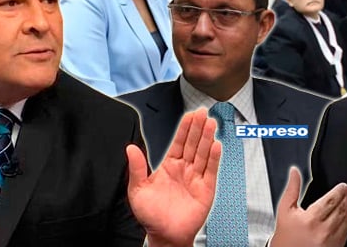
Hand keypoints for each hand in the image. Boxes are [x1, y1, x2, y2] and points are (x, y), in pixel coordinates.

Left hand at [126, 108, 220, 246]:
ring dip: (207, 138)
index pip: (179, 142)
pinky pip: (210, 171)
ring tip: (211, 123)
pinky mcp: (206, 189)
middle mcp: (184, 169)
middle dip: (198, 128)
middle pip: (193, 144)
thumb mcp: (138, 190)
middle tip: (203, 112)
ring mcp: (196, 178)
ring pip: (203, 154)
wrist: (164, 236)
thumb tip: (130, 148)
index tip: (190, 115)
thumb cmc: (151, 216)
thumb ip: (136, 168)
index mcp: (169, 166)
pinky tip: (216, 146)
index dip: (185, 128)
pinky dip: (214, 158)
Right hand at [270, 167, 346, 246]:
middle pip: (341, 209)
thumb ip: (292, 188)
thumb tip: (295, 172)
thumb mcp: (285, 209)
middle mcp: (323, 231)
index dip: (339, 191)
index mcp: (310, 219)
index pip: (330, 201)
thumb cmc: (286, 234)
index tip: (343, 185)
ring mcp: (331, 240)